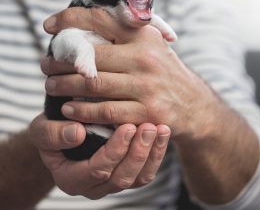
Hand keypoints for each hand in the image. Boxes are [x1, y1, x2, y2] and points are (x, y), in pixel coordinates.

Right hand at [29, 113, 169, 198]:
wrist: (67, 131)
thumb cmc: (54, 129)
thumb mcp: (43, 129)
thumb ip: (52, 134)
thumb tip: (77, 133)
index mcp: (71, 178)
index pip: (96, 171)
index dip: (113, 151)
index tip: (127, 127)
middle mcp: (94, 186)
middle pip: (121, 178)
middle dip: (137, 153)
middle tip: (147, 127)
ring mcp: (113, 181)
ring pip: (138, 178)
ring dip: (151, 154)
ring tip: (160, 129)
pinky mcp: (128, 173)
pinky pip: (146, 171)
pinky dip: (157, 153)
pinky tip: (163, 132)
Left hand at [42, 7, 211, 138]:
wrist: (194, 106)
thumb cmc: (164, 74)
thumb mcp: (153, 47)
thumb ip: (125, 36)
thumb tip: (86, 26)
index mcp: (145, 36)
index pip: (102, 19)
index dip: (71, 19)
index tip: (49, 26)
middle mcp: (146, 58)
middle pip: (92, 56)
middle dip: (60, 61)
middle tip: (44, 65)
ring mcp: (147, 86)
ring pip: (94, 84)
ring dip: (64, 86)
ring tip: (50, 85)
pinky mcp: (147, 113)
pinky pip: (105, 111)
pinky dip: (82, 111)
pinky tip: (68, 109)